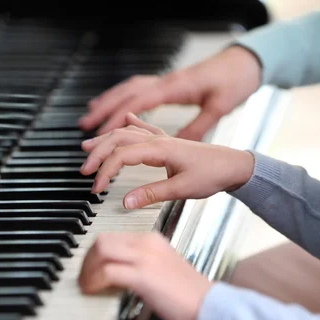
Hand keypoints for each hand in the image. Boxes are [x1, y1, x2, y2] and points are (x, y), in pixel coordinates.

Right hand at [78, 46, 260, 140]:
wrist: (246, 62)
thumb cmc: (235, 83)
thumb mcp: (219, 110)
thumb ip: (195, 128)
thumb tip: (175, 142)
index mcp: (176, 88)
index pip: (138, 103)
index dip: (116, 118)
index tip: (100, 134)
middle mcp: (166, 82)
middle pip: (126, 95)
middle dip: (103, 111)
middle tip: (84, 128)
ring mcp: (165, 81)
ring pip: (128, 89)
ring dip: (107, 102)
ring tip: (89, 117)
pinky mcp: (168, 83)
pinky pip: (137, 88)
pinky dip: (121, 96)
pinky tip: (114, 105)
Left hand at [79, 231, 211, 319]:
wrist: (210, 305)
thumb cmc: (188, 294)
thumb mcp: (162, 268)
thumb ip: (141, 264)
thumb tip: (117, 272)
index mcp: (152, 240)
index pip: (113, 236)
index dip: (95, 253)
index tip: (90, 267)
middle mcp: (147, 244)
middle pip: (103, 240)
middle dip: (87, 259)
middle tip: (83, 276)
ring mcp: (145, 258)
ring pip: (101, 251)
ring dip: (87, 269)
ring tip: (86, 284)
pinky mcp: (144, 275)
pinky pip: (107, 271)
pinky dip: (94, 281)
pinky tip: (92, 290)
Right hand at [80, 114, 253, 208]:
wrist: (236, 165)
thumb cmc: (214, 174)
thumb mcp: (183, 188)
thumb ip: (152, 194)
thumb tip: (125, 202)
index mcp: (160, 147)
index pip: (122, 155)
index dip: (105, 171)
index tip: (97, 188)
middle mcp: (158, 138)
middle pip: (118, 138)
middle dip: (97, 153)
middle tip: (84, 170)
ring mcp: (161, 136)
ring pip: (126, 131)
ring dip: (105, 139)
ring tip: (87, 146)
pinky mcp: (166, 140)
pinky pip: (142, 126)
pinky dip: (128, 124)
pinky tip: (125, 118)